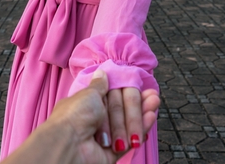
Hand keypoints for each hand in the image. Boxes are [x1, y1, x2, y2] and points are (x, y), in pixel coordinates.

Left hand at [2, 70, 159, 163]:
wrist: (69, 144)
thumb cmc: (75, 115)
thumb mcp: (89, 94)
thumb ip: (100, 85)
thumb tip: (102, 72)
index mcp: (87, 105)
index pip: (112, 96)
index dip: (127, 92)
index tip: (141, 87)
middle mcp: (95, 120)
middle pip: (122, 110)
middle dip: (137, 104)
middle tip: (152, 97)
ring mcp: (104, 137)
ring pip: (128, 124)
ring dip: (142, 113)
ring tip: (155, 102)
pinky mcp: (112, 152)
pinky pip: (129, 140)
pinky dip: (141, 129)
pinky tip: (150, 116)